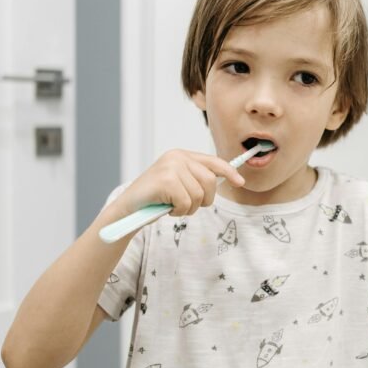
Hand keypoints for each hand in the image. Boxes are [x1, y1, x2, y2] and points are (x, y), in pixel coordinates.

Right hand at [110, 149, 245, 218]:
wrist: (128, 209)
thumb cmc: (155, 198)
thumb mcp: (179, 184)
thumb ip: (197, 178)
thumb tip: (227, 179)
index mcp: (181, 155)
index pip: (213, 161)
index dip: (229, 172)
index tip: (240, 182)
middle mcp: (177, 157)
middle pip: (210, 181)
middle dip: (204, 199)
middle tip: (187, 206)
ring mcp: (171, 167)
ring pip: (199, 195)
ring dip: (188, 208)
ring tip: (173, 206)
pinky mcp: (165, 180)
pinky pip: (186, 202)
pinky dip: (178, 211)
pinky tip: (166, 209)